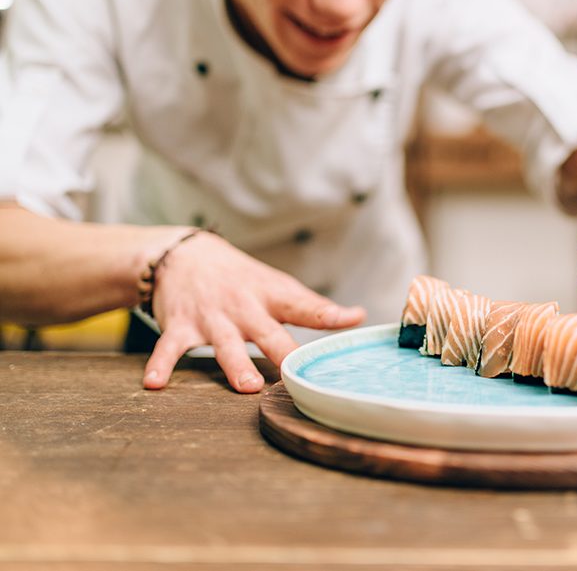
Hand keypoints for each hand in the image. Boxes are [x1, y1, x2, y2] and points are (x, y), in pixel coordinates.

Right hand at [142, 231, 365, 392]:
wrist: (184, 254)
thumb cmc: (241, 278)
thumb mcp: (276, 286)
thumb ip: (311, 306)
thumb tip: (356, 317)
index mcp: (271, 297)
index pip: (306, 305)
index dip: (329, 313)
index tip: (353, 319)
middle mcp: (244, 308)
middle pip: (269, 333)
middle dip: (284, 352)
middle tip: (299, 375)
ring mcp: (212, 318)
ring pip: (226, 345)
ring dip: (237, 365)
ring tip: (249, 386)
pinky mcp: (180, 325)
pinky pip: (169, 348)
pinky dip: (161, 365)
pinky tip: (155, 384)